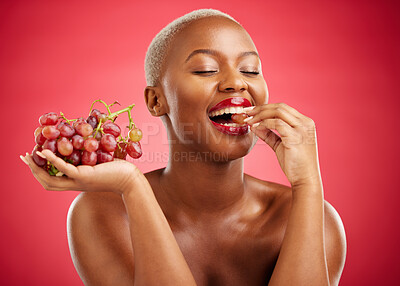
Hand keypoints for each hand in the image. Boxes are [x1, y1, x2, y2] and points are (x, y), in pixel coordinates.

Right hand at [21, 149, 143, 194]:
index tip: (32, 159)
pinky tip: (45, 152)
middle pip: (47, 182)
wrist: (131, 180)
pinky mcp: (85, 176)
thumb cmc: (119, 171)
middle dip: (33, 170)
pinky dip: (53, 160)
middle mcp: (75, 184)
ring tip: (30, 154)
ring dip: (38, 167)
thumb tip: (86, 143)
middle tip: (24, 157)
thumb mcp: (100, 164)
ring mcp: (79, 181)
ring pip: (51, 179)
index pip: (53, 181)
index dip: (40, 172)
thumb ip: (90, 158)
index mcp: (77, 182)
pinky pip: (64, 169)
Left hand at [244, 103, 320, 186]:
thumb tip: (255, 127)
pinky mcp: (295, 137)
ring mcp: (302, 129)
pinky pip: (277, 124)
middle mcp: (305, 123)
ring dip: (260, 115)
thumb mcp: (281, 146)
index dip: (265, 108)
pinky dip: (264, 124)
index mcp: (305, 123)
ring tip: (248, 121)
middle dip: (261, 108)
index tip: (251, 112)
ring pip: (278, 112)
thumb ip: (270, 135)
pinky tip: (256, 128)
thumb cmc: (295, 165)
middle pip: (280, 107)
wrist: (305, 180)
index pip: (283, 108)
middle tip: (246, 112)